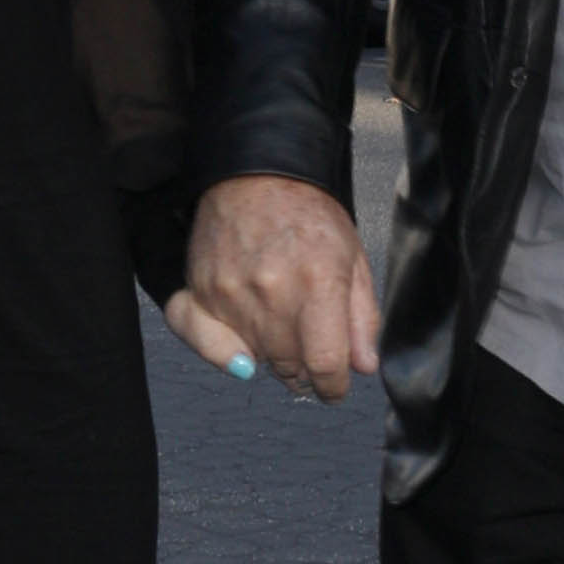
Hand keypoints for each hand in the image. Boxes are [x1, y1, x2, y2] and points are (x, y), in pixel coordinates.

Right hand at [176, 176, 380, 402]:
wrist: (257, 174)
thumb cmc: (309, 213)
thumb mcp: (352, 257)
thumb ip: (361, 316)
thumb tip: (363, 366)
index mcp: (318, 282)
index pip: (325, 363)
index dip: (334, 386)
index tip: (335, 388)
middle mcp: (272, 291)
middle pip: (290, 366)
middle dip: (306, 372)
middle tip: (311, 357)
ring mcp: (231, 293)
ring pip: (256, 359)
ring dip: (273, 359)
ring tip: (283, 335)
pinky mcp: (200, 290)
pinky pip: (205, 342)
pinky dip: (223, 356)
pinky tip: (241, 359)